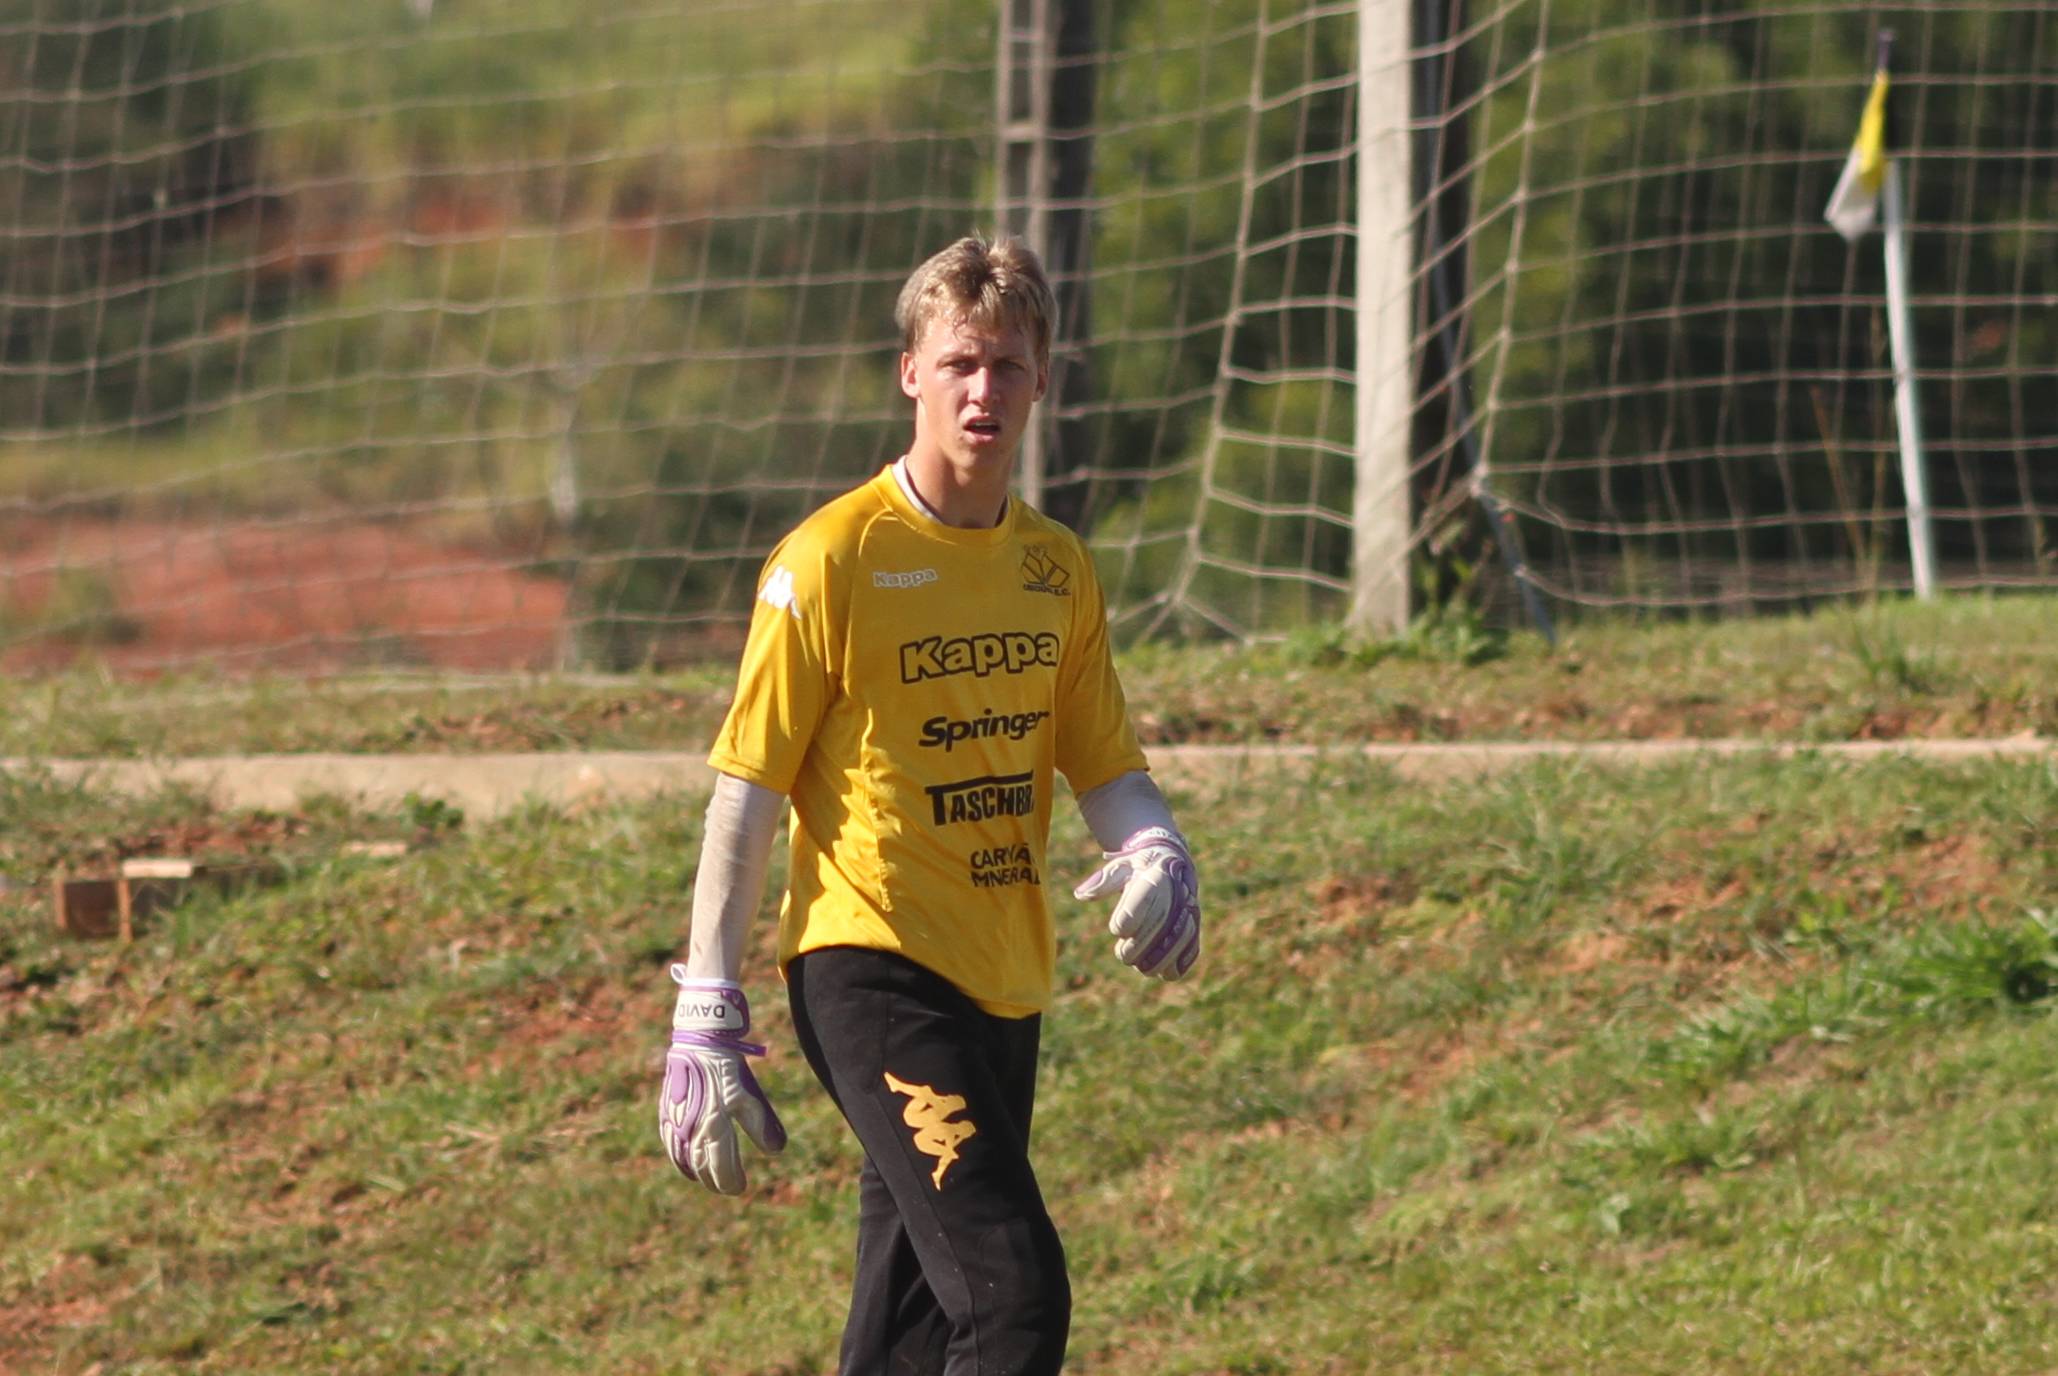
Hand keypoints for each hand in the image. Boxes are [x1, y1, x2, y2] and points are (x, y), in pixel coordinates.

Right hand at [659, 966, 786, 1193]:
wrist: (699, 1038)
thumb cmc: (728, 1068)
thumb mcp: (748, 1095)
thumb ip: (761, 1124)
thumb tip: (776, 1151)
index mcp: (712, 1126)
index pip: (720, 1166)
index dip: (730, 1181)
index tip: (739, 1187)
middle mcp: (691, 1127)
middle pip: (700, 1166)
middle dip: (714, 1179)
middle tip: (727, 1186)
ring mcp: (676, 1119)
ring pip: (682, 1157)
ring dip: (695, 1171)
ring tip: (706, 1179)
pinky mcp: (667, 1109)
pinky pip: (670, 1141)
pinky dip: (678, 1156)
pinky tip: (683, 1159)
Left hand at [1072, 826, 1200, 979]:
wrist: (1172, 862)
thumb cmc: (1138, 867)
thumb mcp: (1120, 867)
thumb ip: (1102, 882)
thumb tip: (1080, 895)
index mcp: (1156, 874)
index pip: (1145, 896)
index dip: (1130, 917)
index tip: (1117, 929)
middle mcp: (1177, 891)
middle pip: (1161, 921)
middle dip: (1141, 944)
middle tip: (1123, 956)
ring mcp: (1189, 908)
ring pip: (1180, 936)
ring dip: (1162, 958)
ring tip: (1142, 968)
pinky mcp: (1194, 924)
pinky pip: (1193, 945)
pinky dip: (1182, 961)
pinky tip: (1165, 972)